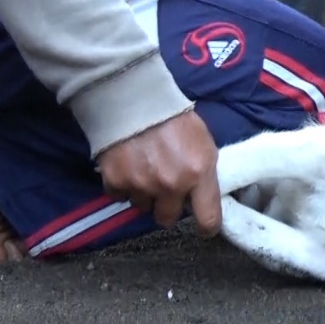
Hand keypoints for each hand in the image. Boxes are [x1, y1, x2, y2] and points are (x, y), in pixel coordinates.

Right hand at [96, 110, 221, 235]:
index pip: (208, 219)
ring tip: (144, 170)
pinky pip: (121, 196)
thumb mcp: (203, 144)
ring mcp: (141, 185)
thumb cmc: (175, 117)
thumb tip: (202, 196)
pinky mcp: (115, 182)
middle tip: (165, 190)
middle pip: (168, 219)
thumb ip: (204, 173)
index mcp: (199, 174)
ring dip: (144, 195)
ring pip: (143, 207)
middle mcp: (171, 185)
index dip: (206, 226)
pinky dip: (123, 186)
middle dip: (167, 208)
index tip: (203, 226)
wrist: (133, 96)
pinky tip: (128, 166)